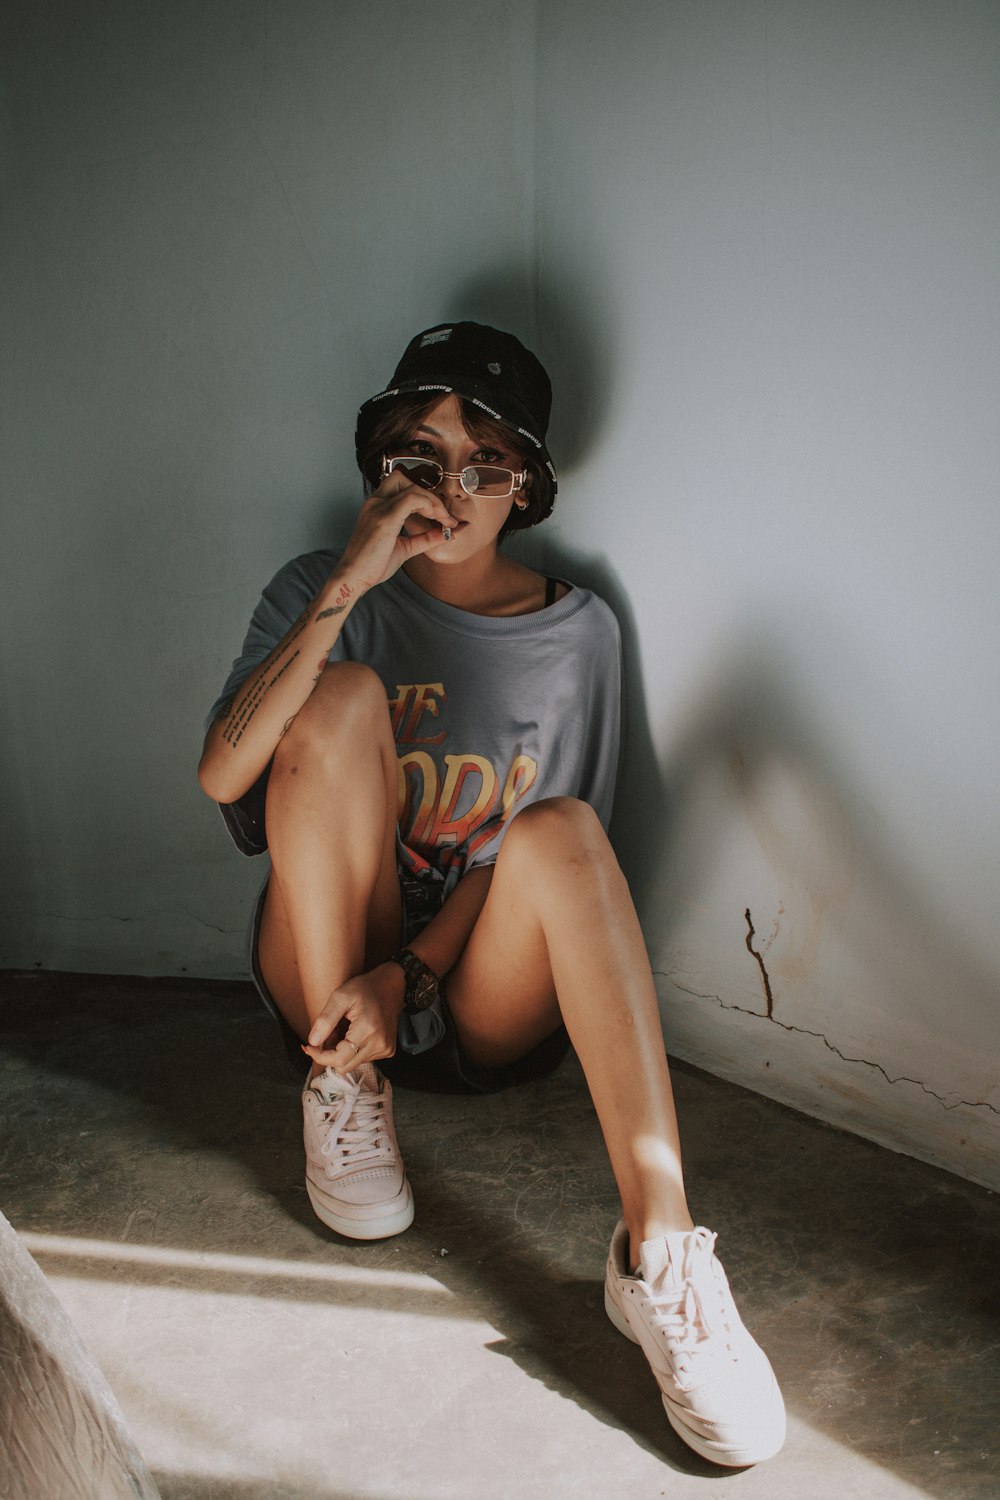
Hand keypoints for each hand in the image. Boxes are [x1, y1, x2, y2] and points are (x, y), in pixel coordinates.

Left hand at [303, 961, 406, 1074]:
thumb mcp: (340, 997)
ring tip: (343, 1030)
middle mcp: (379, 1044)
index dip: (320, 1056)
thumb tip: (312, 1042)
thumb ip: (325, 1020)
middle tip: (328, 1034)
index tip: (310, 1046)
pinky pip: (362, 1059)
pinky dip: (353, 1050)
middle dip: (330, 1054)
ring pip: (352, 1064)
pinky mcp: (387, 1050)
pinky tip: (354, 1034)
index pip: (338, 1059)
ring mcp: (385, 1049)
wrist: (391, 985)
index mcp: (367, 1030)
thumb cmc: (365, 988)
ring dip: (341, 1052)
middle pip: (344, 1066)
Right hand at [336, 467, 457, 593]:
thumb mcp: (405, 548)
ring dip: (433, 501)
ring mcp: (379, 508)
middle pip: (405, 478)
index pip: (402, 485)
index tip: (442, 516)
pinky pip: (412, 499)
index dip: (424, 495)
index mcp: (378, 506)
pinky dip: (429, 506)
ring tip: (443, 520)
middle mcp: (376, 502)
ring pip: (412, 487)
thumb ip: (425, 538)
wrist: (353, 577)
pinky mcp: (385, 518)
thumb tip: (448, 533)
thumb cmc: (372, 565)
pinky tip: (437, 521)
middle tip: (443, 516)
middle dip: (428, 494)